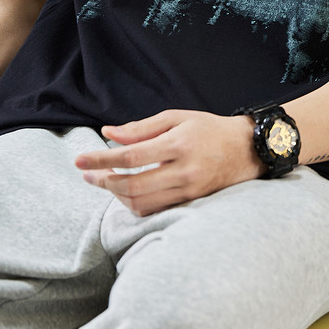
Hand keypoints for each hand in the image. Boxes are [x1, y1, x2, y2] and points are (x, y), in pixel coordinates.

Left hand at [75, 110, 262, 215]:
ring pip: (142, 203)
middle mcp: (184, 171)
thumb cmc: (209, 129)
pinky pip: (155, 210)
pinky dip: (135, 204)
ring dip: (116, 195)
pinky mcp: (191, 203)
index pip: (131, 156)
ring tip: (104, 181)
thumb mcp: (177, 117)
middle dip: (103, 181)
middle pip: (133, 186)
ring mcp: (189, 190)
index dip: (101, 159)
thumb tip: (108, 134)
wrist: (247, 150)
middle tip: (87, 174)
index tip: (80, 159)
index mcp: (179, 144)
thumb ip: (141, 128)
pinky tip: (126, 192)